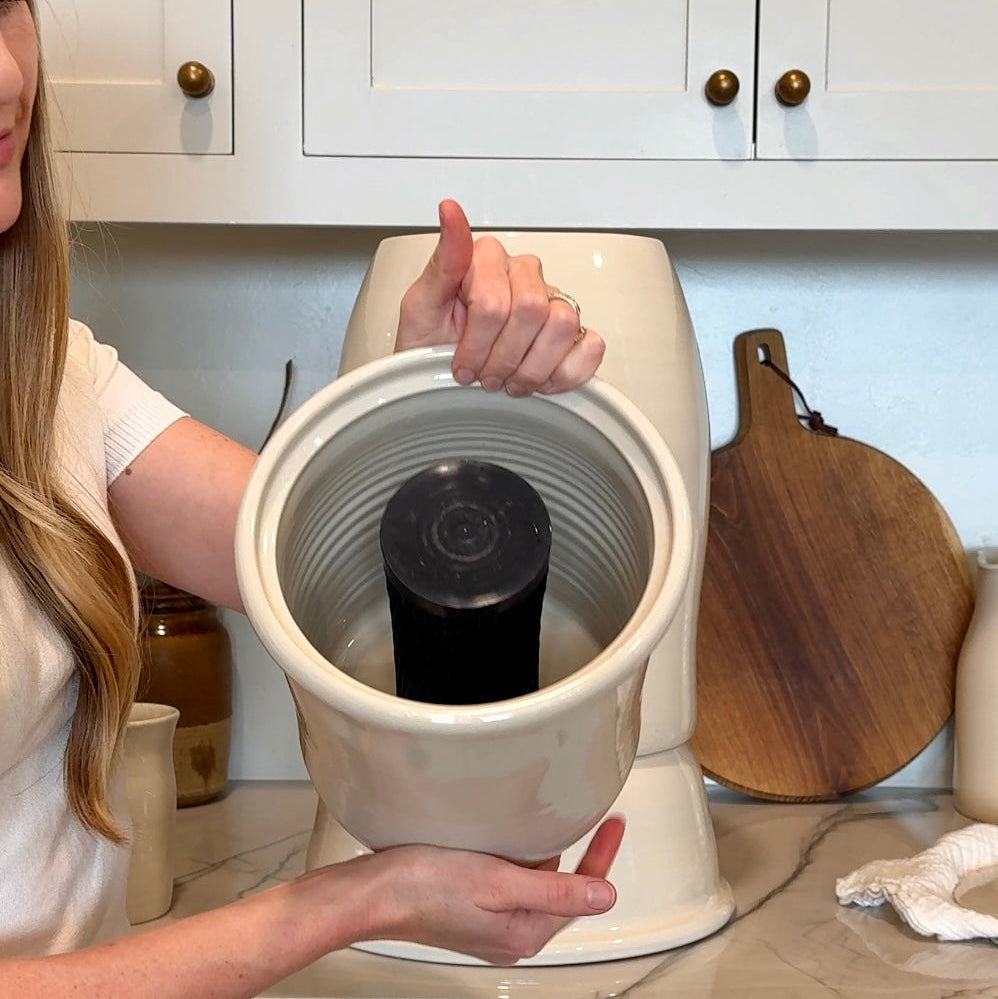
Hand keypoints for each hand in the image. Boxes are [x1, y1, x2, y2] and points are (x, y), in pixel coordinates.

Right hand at [348, 815, 624, 964]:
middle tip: (593, 820)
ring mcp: (490, 921)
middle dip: (578, 856)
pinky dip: (517, 857)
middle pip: (560, 889)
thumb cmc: (423, 887)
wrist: (373, 892)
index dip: (601, 856)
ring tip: (550, 823)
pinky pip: (509, 880)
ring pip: (535, 883)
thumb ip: (554, 889)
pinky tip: (507, 836)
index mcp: (522, 933)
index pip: (580, 893)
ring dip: (545, 854)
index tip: (614, 826)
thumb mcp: (498, 881)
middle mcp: (510, 933)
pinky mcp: (470, 906)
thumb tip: (605, 897)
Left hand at [396, 199, 605, 395]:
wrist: (442, 380)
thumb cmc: (431, 346)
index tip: (461, 363)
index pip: (494, 302)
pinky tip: (538, 380)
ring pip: (563, 325)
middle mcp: (524, 274)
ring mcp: (553, 301)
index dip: (477, 343)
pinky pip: (590, 346)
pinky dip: (564, 374)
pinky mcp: (575, 333)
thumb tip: (451, 211)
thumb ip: (442, 261)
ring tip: (508, 379)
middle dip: (502, 357)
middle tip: (484, 375)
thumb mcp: (420, 308)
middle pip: (531, 311)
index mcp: (488, 259)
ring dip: (531, 368)